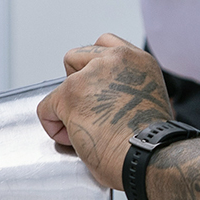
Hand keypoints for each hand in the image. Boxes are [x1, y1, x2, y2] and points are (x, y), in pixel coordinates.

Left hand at [36, 35, 173, 189]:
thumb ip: (128, 89)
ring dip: (67, 106)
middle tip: (88, 111)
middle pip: (75, 57)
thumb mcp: (150, 102)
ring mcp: (90, 75)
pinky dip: (54, 126)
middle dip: (76, 83)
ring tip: (84, 130)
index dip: (92, 66)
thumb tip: (112, 102)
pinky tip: (72, 140)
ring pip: (60, 83)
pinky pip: (46, 108)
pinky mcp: (70, 95)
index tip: (95, 88)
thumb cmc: (153, 142)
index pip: (105, 43)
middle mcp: (115, 60)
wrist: (150, 155)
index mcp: (138, 61)